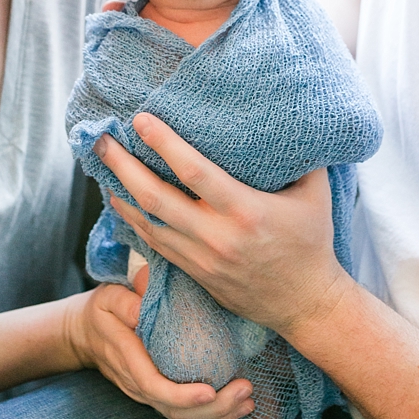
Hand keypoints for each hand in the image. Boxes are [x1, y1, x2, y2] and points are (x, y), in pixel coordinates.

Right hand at [64, 284, 254, 418]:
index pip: (153, 385)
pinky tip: (232, 417)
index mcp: (127, 356)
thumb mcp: (108, 297)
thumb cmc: (103, 310)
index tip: (209, 391)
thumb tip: (142, 308)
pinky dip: (207, 418)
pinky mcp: (156, 393)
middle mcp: (137, 381)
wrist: (85, 333)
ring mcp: (146, 391)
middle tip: (245, 391)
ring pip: (180, 416)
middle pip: (173, 409)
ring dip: (216, 414)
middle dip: (211, 408)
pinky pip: (180, 412)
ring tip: (248, 403)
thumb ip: (124, 301)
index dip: (181, 394)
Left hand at [95, 115, 350, 343]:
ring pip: (148, 222)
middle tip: (102, 141)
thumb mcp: (316, 192)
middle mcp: (218, 236)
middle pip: (156, 197)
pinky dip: (133, 219)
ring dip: (120, 191)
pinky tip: (119, 199)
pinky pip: (154, 243)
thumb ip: (301, 155)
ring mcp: (202, 258)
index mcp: (247, 211)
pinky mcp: (195, 273)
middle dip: (124, 167)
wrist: (306, 303)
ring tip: (102, 165)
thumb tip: (287, 115)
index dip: (164, 144)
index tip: (141, 120)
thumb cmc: (312, 240)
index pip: (194, 172)